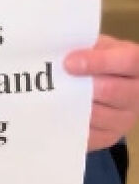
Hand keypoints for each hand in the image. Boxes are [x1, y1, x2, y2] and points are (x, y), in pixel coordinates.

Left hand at [64, 35, 138, 151]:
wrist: (107, 88)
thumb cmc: (98, 62)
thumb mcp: (97, 47)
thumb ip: (86, 46)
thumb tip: (61, 50)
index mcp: (136, 66)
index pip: (128, 61)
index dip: (100, 61)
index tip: (69, 62)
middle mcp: (137, 94)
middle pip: (113, 91)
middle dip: (82, 86)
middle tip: (57, 82)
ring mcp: (125, 119)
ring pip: (98, 115)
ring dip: (73, 105)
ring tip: (52, 96)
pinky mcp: (109, 137)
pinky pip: (88, 133)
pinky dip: (70, 123)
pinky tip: (56, 112)